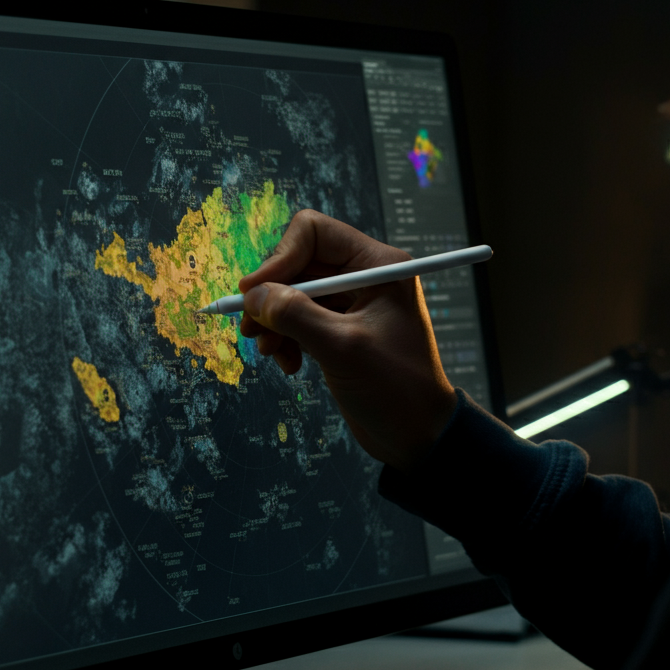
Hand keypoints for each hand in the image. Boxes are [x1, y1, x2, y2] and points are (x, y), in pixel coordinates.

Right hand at [239, 209, 456, 469]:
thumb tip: (253, 295)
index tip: (253, 293)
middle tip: (254, 330)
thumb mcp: (341, 349)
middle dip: (271, 296)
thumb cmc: (395, 390)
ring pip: (291, 293)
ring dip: (274, 322)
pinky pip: (296, 319)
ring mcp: (349, 303)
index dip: (279, 258)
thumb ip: (295, 315)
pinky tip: (290, 365)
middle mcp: (363, 276)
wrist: (417, 436)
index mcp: (378, 265)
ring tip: (271, 353)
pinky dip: (285, 339)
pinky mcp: (337, 329)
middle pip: (297, 263)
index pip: (313, 233)